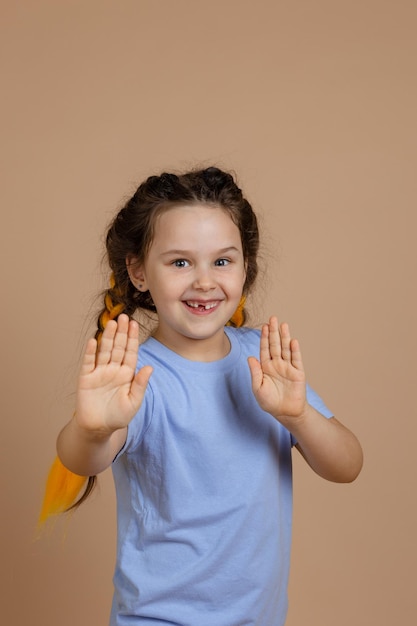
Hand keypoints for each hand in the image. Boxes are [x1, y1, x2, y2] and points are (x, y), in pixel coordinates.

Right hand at [75, 314, 152, 434]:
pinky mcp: (86, 378)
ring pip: (105, 351)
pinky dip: (91, 352)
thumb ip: (140, 384)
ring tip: (112, 323)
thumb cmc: (117, 417)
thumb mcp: (133, 402)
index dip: (133, 338)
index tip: (135, 324)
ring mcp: (99, 372)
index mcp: (126, 374)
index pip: (131, 352)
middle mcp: (113, 369)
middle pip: (118, 347)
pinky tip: (94, 340)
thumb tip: (149, 367)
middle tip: (124, 316)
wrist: (98, 429)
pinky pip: (89, 362)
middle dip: (122, 332)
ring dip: (108, 337)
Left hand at [248, 316, 306, 420]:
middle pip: (275, 345)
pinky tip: (293, 341)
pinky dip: (294, 350)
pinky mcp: (298, 373)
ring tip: (283, 325)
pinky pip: (296, 359)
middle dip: (273, 332)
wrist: (285, 413)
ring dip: (284, 337)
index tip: (263, 326)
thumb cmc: (270, 402)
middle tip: (273, 318)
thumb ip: (255, 372)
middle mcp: (277, 364)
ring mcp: (288, 367)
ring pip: (286, 349)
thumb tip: (250, 357)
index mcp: (265, 367)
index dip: (263, 337)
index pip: (264, 348)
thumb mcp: (258, 388)